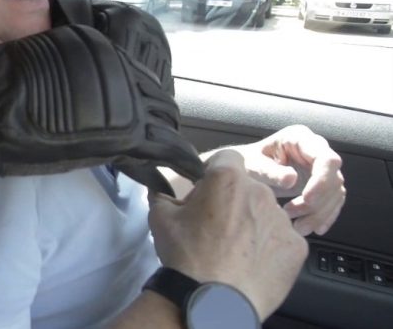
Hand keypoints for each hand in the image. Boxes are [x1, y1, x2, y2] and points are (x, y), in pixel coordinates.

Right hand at [149, 150, 306, 320]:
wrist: (213, 300)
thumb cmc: (186, 256)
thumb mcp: (160, 217)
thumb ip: (162, 193)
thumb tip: (159, 185)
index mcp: (227, 179)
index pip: (228, 157)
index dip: (216, 171)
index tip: (208, 190)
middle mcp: (261, 192)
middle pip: (249, 186)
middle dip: (235, 200)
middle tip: (217, 225)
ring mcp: (283, 220)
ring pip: (267, 213)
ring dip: (253, 224)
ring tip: (235, 249)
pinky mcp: (298, 246)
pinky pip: (282, 239)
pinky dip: (269, 247)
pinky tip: (252, 263)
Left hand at [235, 125, 345, 235]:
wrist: (245, 169)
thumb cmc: (246, 163)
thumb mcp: (252, 165)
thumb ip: (270, 171)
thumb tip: (292, 180)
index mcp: (299, 138)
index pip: (326, 159)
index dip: (321, 181)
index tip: (307, 200)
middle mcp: (315, 149)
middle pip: (333, 178)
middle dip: (317, 202)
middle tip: (291, 215)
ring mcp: (320, 166)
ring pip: (335, 192)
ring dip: (319, 213)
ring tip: (297, 226)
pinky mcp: (321, 182)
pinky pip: (333, 200)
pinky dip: (324, 216)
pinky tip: (314, 228)